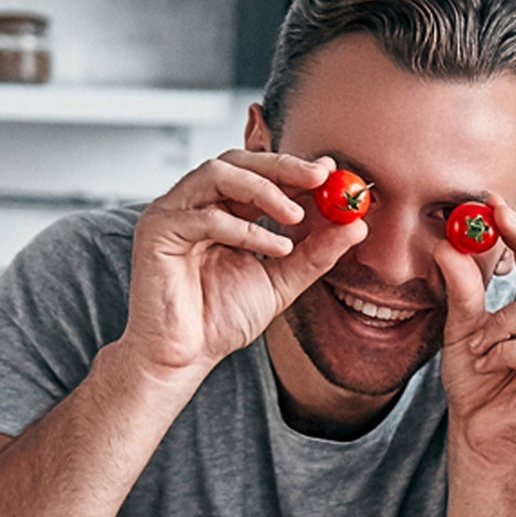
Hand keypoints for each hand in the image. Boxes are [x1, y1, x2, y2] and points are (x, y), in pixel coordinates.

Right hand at [122, 152, 363, 381]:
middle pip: (238, 162)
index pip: (258, 174)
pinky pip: (204, 217)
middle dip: (283, 166)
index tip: (332, 172)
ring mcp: (172, 213)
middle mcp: (195, 204)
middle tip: (321, 177)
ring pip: (217, 174)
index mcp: (222, 210)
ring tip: (297, 217)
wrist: (186, 354)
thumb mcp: (283, 280)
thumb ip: (316, 253)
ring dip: (264, 190)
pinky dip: (246, 229)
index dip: (295, 169)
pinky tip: (276, 247)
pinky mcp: (157, 231)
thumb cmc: (222, 318)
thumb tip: (357, 226)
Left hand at [437, 200, 515, 460]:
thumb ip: (462, 290)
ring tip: (478, 345)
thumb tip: (449, 244)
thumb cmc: (476, 384)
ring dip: (503, 321)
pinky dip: (507, 351)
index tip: (492, 201)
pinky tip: (488, 364)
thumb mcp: (461, 328)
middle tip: (496, 222)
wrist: (479, 435)